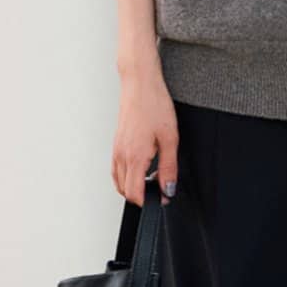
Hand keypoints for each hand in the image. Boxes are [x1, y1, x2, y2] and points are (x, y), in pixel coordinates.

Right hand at [112, 64, 178, 207]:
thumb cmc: (154, 105)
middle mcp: (121, 156)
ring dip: (133, 186)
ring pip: (118, 181)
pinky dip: (126, 175)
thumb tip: (168, 190)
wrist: (140, 84)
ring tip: (152, 178)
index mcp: (135, 157)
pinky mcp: (116, 143)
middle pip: (125, 191)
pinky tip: (141, 167)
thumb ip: (169, 168)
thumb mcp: (170, 138)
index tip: (162, 197)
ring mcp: (116, 149)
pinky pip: (116, 169)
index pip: (134, 194)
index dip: (148, 201)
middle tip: (159, 188)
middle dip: (141, 195)